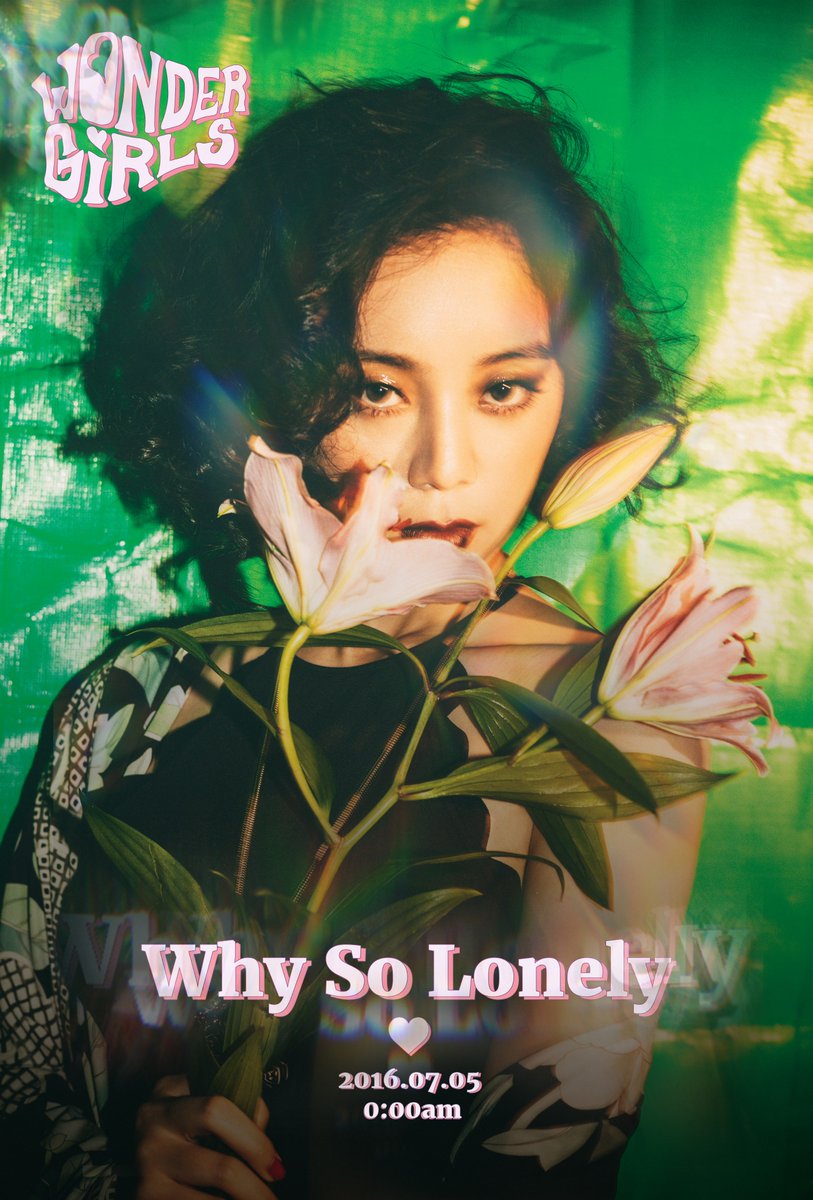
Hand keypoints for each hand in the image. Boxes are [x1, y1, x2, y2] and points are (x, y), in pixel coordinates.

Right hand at [135, 1075, 284, 1198]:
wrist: (141, 1155)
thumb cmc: (185, 1125)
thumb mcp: (202, 1102)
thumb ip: (238, 1107)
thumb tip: (264, 1137)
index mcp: (169, 1095)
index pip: (218, 1112)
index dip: (254, 1142)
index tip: (276, 1167)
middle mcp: (152, 1130)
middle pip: (220, 1168)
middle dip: (254, 1190)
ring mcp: (145, 1170)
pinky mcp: (144, 1199)